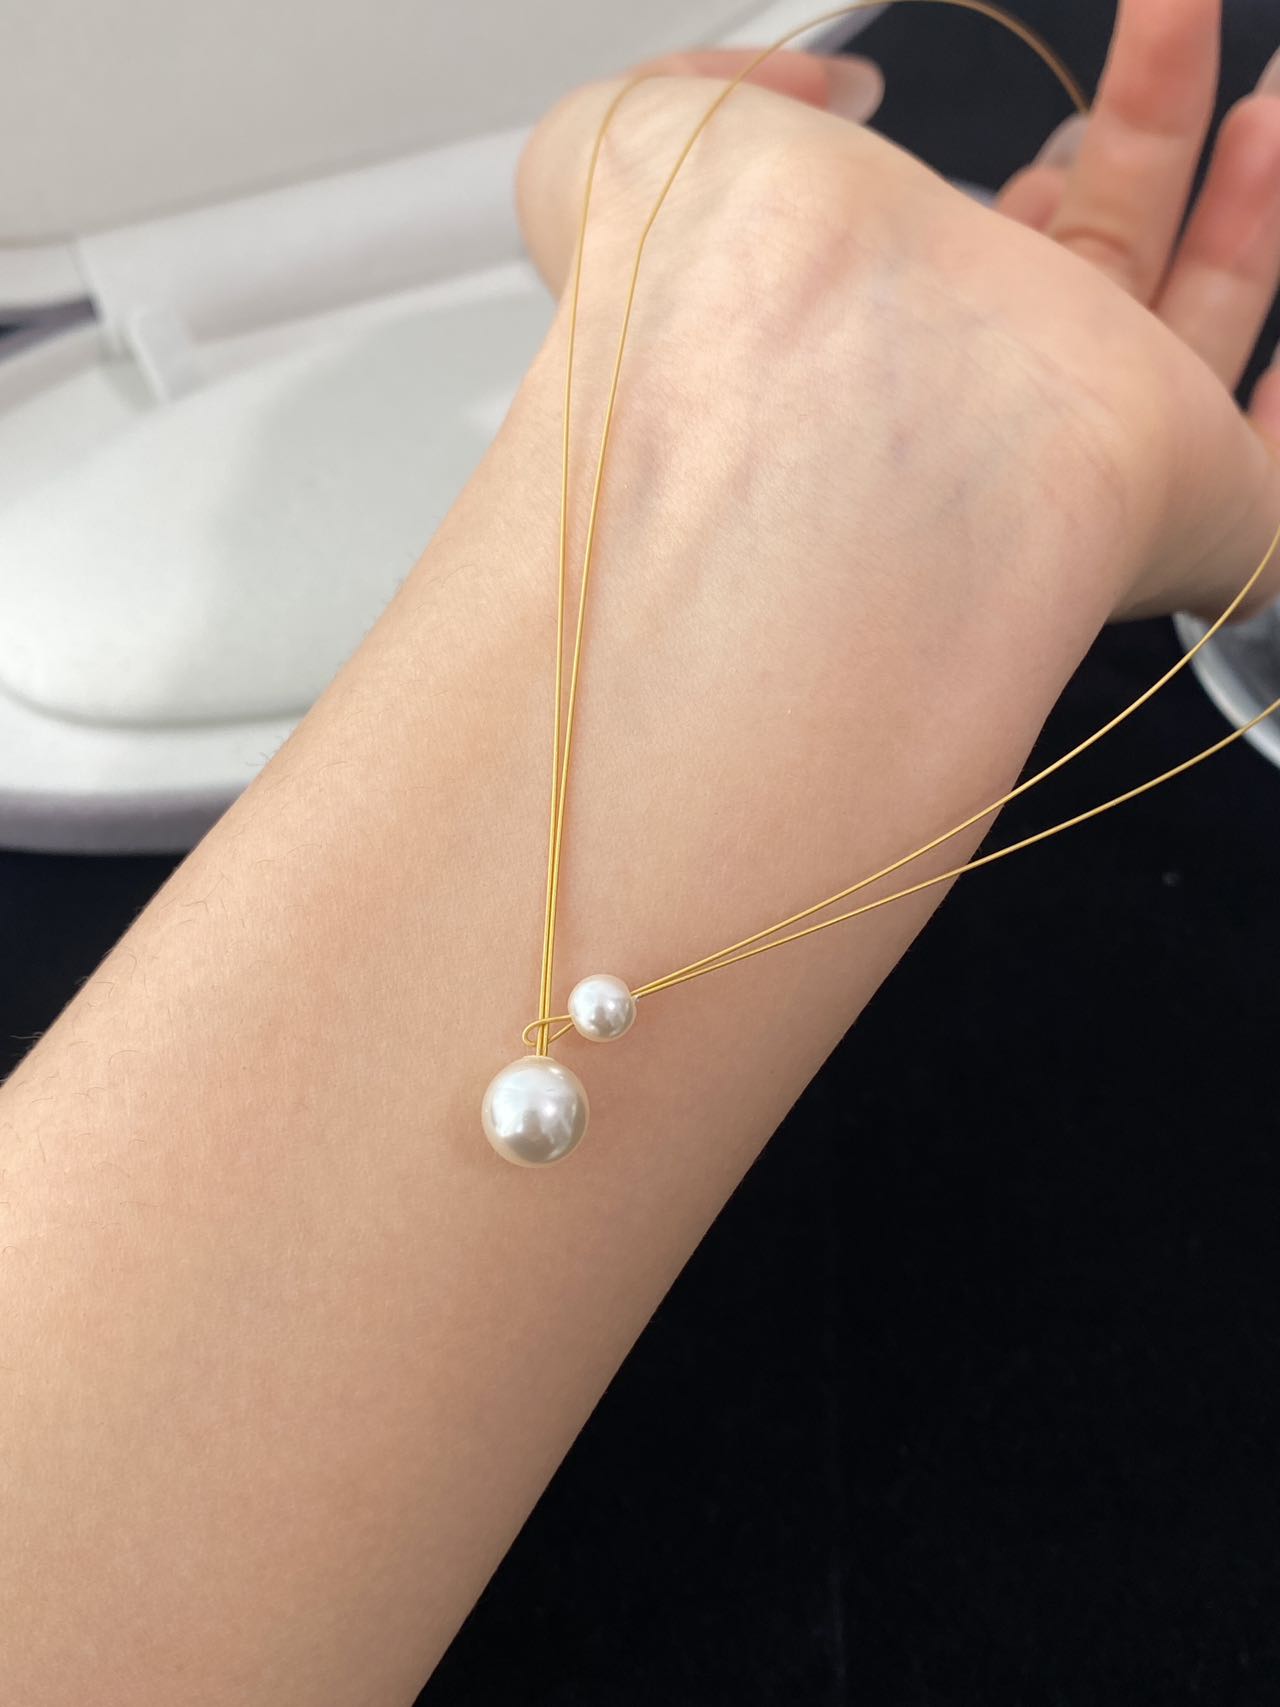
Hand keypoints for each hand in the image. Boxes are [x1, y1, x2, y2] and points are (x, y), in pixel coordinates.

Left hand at [516, 0, 1279, 622]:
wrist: (831, 432)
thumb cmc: (730, 306)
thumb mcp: (656, 141)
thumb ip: (731, 90)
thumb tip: (825, 82)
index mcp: (884, 337)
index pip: (976, 262)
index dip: (1030, 184)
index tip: (1046, 126)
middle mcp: (984, 401)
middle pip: (1097, 266)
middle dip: (1146, 136)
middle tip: (1177, 26)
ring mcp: (1088, 458)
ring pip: (1194, 326)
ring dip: (1239, 207)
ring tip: (1264, 98)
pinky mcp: (1189, 513)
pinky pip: (1261, 478)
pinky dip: (1276, 413)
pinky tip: (1277, 329)